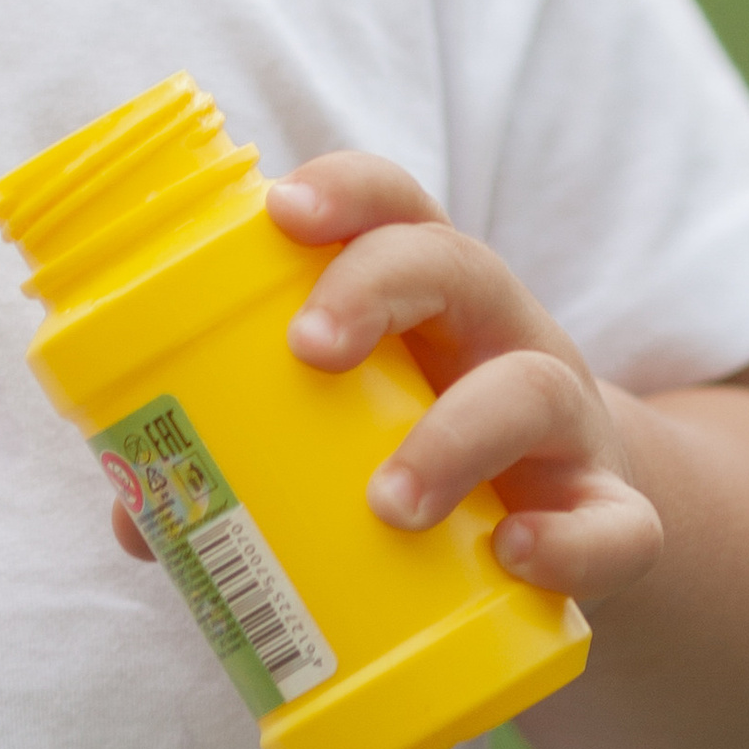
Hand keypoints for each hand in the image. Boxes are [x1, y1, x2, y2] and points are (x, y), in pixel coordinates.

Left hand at [107, 150, 662, 607]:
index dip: (343, 192)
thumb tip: (133, 516)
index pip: (393, 206)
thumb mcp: (339, 433)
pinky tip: (515, 556)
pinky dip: (569, 541)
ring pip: (531, 389)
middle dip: (378, 286)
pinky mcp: (610, 514)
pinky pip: (615, 522)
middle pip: (457, 264)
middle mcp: (497, 337)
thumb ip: (239, 456)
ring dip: (455, 438)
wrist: (563, 536)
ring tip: (387, 502)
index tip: (280, 211)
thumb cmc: (416, 454)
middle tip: (308, 350)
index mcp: (421, 301)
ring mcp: (564, 425)